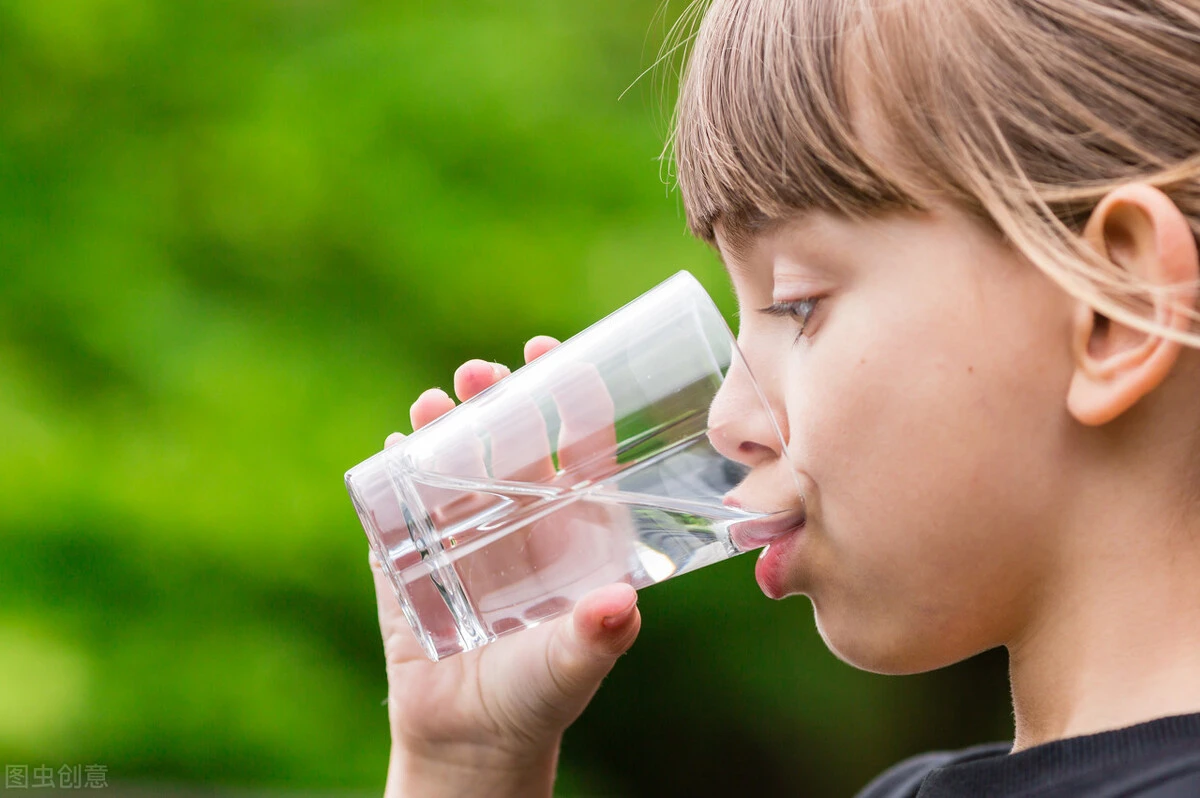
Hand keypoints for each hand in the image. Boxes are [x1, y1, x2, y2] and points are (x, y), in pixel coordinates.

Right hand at [371, 336, 642, 797]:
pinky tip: (393, 449)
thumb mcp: (574, 664)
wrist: (472, 742)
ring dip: (443, 425)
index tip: (552, 352)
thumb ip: (598, 636)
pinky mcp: (414, 556)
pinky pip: (402, 502)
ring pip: (454, 459)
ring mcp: (466, 533)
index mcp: (573, 529)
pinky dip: (395, 471)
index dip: (569, 397)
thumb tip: (620, 605)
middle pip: (511, 439)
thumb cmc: (540, 695)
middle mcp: (522, 519)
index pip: (578, 447)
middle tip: (480, 374)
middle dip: (497, 397)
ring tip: (432, 403)